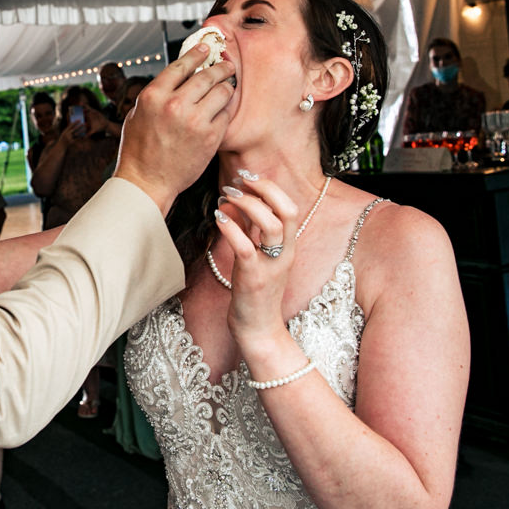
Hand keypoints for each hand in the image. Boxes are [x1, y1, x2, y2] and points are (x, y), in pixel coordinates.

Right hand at [56, 119, 83, 146]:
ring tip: (85, 128)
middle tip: (84, 123)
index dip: (75, 123)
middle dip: (79, 126)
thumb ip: (69, 129)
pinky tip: (84, 134)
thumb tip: (74, 125)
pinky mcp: (72, 142)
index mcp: (65, 132)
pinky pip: (77, 138)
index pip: (70, 126)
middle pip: (74, 129)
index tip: (79, 120)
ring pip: (77, 134)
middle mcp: (67, 135)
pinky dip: (81, 136)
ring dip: (81, 131)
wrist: (61, 145)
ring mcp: (69, 138)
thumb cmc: (63, 138)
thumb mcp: (64, 133)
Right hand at [113, 44, 235, 213]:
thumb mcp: (138, 114)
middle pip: (207, 75)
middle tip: (227, 65)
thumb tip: (178, 77)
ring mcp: (195, 121)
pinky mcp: (211, 137)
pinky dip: (226, 109)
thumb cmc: (139, 150)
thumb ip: (157, 94)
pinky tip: (224, 108)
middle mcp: (175, 104)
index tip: (206, 48)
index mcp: (153, 96)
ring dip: (227, 86)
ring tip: (228, 86)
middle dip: (221, 66)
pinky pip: (226, 114)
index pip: (181, 65)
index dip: (197, 53)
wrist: (146, 182)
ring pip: (222, 91)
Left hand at [213, 172, 299, 344]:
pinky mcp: (253, 278)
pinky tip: (217, 218)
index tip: (248, 178)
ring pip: (271, 225)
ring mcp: (271, 266)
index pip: (291, 207)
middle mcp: (284, 254)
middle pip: (288, 210)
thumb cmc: (255, 292)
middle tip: (240, 180)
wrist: (258, 330)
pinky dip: (231, 228)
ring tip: (226, 196)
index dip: (271, 187)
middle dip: (265, 189)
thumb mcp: (255, 256)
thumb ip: (249, 230)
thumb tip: (232, 203)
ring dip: (247, 205)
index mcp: (288, 247)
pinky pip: (245, 247)